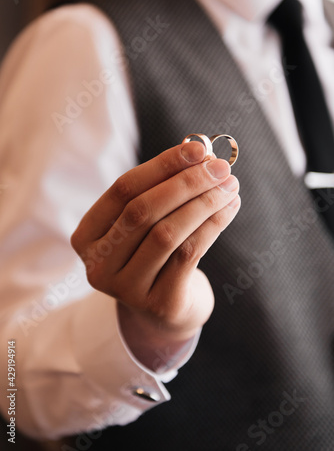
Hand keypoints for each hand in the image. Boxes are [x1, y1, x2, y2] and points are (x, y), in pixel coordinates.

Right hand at [71, 141, 239, 369]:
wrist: (164, 309)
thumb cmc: (153, 253)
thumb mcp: (147, 222)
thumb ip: (162, 187)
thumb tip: (197, 150)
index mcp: (86, 237)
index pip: (122, 190)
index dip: (162, 165)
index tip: (198, 149)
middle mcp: (98, 265)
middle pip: (142, 211)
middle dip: (186, 183)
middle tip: (220, 167)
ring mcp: (126, 289)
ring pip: (167, 233)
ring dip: (204, 203)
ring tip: (230, 185)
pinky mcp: (159, 304)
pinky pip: (188, 254)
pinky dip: (213, 224)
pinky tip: (230, 207)